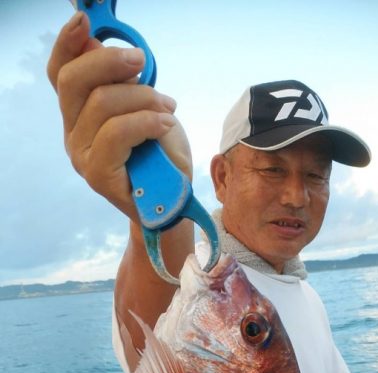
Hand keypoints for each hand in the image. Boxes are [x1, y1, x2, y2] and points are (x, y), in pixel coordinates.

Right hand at [47, 12, 192, 222]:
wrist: (173, 202)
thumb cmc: (160, 156)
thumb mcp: (145, 108)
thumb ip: (121, 82)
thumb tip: (99, 44)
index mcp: (79, 114)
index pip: (60, 74)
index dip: (67, 44)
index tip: (84, 21)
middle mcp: (72, 133)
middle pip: (74, 81)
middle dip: (110, 61)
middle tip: (142, 62)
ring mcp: (81, 155)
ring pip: (102, 103)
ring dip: (143, 97)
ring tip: (168, 108)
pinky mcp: (97, 174)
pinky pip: (117, 132)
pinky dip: (146, 121)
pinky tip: (165, 124)